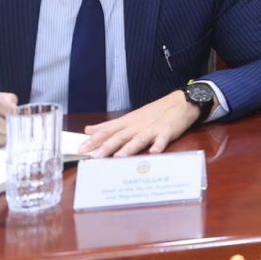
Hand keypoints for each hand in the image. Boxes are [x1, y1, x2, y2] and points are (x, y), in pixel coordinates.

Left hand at [81, 90, 201, 157]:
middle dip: (107, 146)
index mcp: (127, 122)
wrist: (180, 102)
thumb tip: (88, 130)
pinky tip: (154, 152)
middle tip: (95, 157)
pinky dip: (159, 145)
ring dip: (129, 147)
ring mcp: (153, 128)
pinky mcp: (168, 131)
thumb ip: (109, 125)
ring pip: (139, 138)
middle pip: (120, 136)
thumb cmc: (154, 112)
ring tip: (119, 156)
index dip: (94, 140)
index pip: (108, 131)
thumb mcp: (130, 117)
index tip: (80, 149)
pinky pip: (163, 139)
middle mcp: (137, 126)